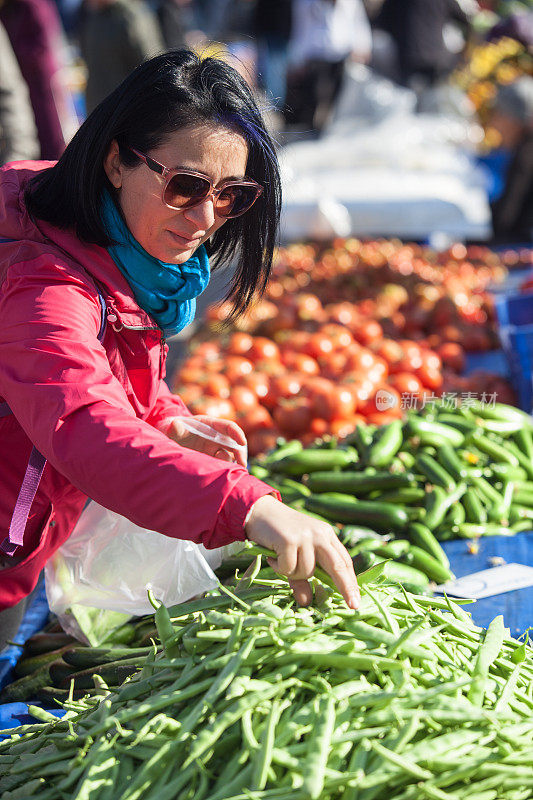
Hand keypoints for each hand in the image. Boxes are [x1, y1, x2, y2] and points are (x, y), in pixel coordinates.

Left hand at [166, 415, 247, 467]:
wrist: (168, 439)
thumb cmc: (171, 430)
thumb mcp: (171, 428)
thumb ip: (173, 427)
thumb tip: (175, 425)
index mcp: (210, 425)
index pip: (228, 427)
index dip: (237, 434)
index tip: (242, 442)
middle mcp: (216, 437)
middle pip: (235, 443)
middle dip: (241, 453)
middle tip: (241, 466)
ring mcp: (214, 449)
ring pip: (230, 457)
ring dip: (232, 464)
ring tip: (226, 472)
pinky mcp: (211, 460)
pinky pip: (222, 466)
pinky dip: (225, 471)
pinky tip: (221, 478)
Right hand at [245, 495, 359, 609]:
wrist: (259, 512)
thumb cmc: (280, 535)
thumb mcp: (296, 556)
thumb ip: (303, 578)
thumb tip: (306, 603)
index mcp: (326, 535)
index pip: (344, 561)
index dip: (351, 581)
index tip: (356, 599)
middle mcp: (320, 534)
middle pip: (338, 566)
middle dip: (346, 587)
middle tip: (354, 606)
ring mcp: (305, 537)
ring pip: (307, 572)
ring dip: (292, 573)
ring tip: (281, 559)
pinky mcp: (289, 540)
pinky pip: (289, 568)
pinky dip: (279, 568)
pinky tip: (273, 556)